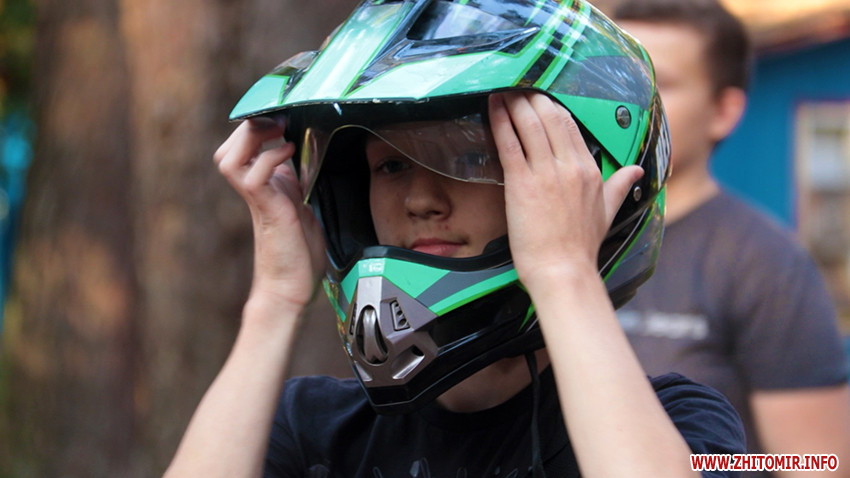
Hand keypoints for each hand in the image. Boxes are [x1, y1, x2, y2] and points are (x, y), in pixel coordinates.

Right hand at [214, 119, 326, 317]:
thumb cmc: (301, 255)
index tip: (283, 115)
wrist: (292, 288)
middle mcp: (256, 191)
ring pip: (229, 158)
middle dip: (251, 126)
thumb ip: (303, 184)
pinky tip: (289, 152)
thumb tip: (315, 162)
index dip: (256, 128)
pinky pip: (254, 176)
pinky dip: (270, 157)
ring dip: (253, 138)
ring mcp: (258, 200)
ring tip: (278, 130)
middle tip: (277, 120)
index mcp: (264, 187)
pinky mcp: (266, 210)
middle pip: (229, 148)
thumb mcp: (307, 208)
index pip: (244, 149)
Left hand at [488, 92, 642, 287]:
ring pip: (530, 125)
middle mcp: (570, 166)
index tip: (540, 98)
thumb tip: (636, 171)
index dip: (552, 107)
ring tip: (503, 90)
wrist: (563, 271)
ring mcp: (546, 173)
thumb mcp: (608, 212)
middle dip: (532, 98)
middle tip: (518, 86)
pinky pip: (510, 144)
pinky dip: (500, 122)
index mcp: (590, 171)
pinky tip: (493, 108)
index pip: (570, 126)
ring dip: (515, 103)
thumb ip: (620, 186)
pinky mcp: (522, 184)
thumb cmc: (580, 248)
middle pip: (550, 118)